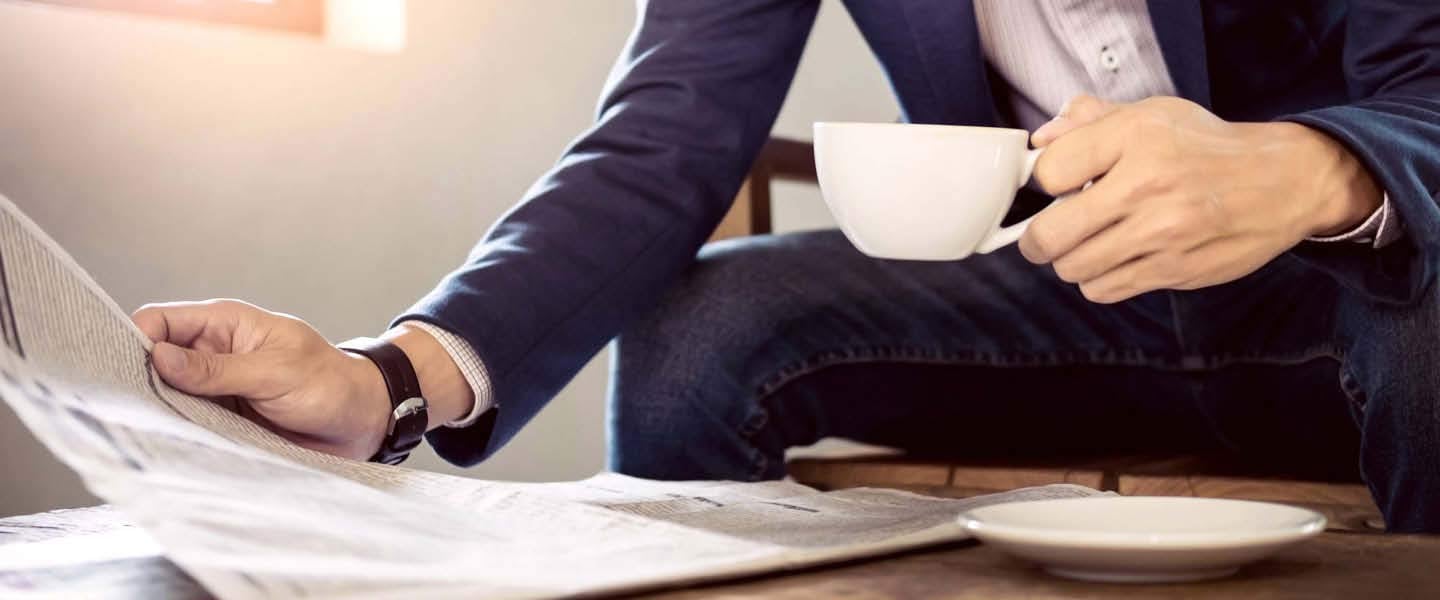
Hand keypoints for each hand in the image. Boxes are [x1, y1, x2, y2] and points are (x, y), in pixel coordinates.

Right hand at [132, 299, 390, 459]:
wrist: (362, 422)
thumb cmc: (329, 385)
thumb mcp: (275, 373)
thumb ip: (218, 370)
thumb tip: (159, 358)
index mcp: (225, 325)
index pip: (160, 321)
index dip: (135, 340)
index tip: (119, 370)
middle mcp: (213, 354)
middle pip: (153, 361)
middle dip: (137, 381)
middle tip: (124, 408)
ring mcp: (214, 389)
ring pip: (165, 396)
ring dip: (157, 411)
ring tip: (144, 431)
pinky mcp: (221, 419)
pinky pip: (187, 423)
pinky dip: (177, 433)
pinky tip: (168, 446)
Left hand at [1020, 94, 1381, 302]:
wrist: (1283, 181)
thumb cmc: (1207, 147)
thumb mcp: (1152, 114)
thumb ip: (1090, 120)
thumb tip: (1040, 138)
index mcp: (1136, 136)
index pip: (1049, 172)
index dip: (1044, 181)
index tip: (1057, 185)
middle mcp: (1147, 184)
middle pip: (1050, 234)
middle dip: (1037, 239)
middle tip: (1045, 234)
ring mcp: (1163, 232)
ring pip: (1074, 269)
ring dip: (1072, 261)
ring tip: (1090, 244)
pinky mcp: (1176, 269)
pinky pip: (1105, 289)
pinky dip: (1100, 280)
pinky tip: (1117, 260)